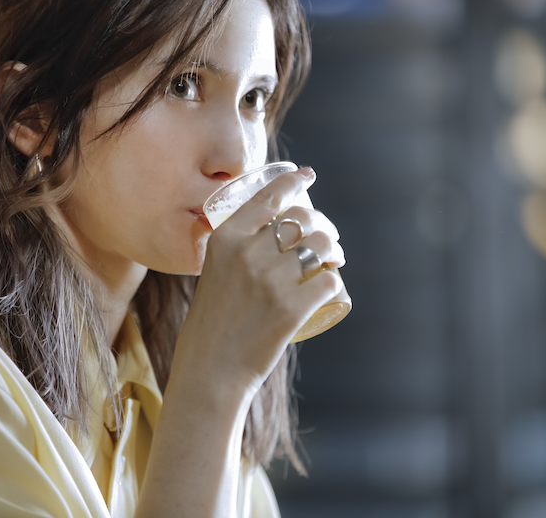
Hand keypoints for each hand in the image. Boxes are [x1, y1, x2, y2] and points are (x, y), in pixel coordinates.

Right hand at [175, 167, 344, 396]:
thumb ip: (237, 248)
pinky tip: (330, 281)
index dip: (293, 181)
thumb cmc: (212, 321)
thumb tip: (274, 230)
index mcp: (225, 238)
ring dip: (333, 248)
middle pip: (301, 219)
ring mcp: (272, 280)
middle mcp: (248, 253)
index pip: (268, 197)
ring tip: (333, 257)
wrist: (211, 368)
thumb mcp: (214, 271)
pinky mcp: (292, 308)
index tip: (306, 176)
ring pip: (321, 246)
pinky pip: (329, 280)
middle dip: (320, 223)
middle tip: (325, 236)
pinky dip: (334, 279)